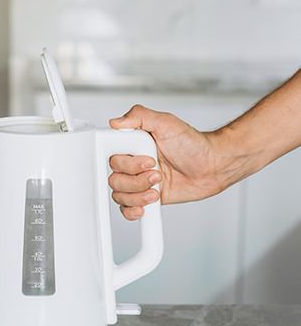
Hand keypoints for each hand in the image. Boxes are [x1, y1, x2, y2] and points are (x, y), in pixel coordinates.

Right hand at [109, 105, 225, 219]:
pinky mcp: (145, 197)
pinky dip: (132, 210)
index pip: (112, 159)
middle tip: (157, 173)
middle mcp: (133, 164)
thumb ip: (139, 116)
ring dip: (138, 195)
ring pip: (120, 195)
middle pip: (115, 180)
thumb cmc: (193, 144)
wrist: (212, 166)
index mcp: (133, 146)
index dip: (126, 164)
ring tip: (157, 188)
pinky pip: (126, 208)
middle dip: (136, 180)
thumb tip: (116, 122)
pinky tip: (145, 205)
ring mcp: (138, 182)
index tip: (148, 160)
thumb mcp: (166, 122)